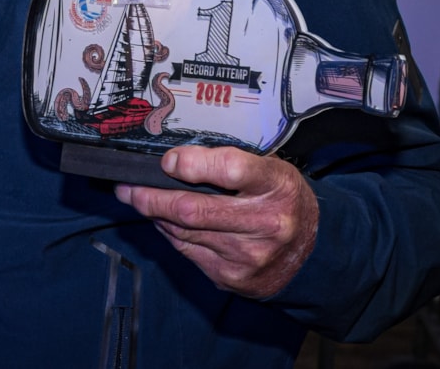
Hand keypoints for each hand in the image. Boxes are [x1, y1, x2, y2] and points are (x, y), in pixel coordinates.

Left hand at [114, 146, 317, 299]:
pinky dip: (171, 233)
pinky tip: (166, 222)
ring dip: (154, 214)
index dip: (190, 164)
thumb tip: (172, 163)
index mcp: (276, 186)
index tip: (168, 161)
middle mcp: (266, 223)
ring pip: (183, 231)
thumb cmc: (281, 201)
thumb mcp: (269, 169)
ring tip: (139, 199)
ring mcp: (248, 255)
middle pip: (191, 209)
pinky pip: (187, 250)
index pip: (229, 169)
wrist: (312, 253)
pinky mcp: (233, 277)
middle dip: (149, 196)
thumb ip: (226, 163)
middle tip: (127, 186)